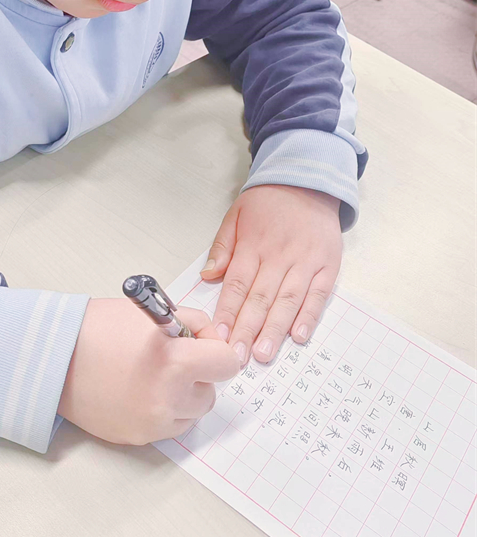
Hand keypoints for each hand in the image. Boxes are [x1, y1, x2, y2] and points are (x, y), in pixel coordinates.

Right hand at [58, 298, 239, 444]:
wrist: (52, 357)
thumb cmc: (96, 329)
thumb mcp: (152, 313)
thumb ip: (190, 324)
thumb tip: (211, 340)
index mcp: (175, 361)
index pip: (227, 363)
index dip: (215, 349)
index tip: (202, 344)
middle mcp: (168, 398)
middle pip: (210, 393)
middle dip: (198, 376)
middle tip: (173, 359)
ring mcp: (152, 422)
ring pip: (191, 414)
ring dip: (182, 397)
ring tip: (153, 376)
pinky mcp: (137, 437)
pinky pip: (167, 428)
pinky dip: (162, 411)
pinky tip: (138, 391)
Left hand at [201, 185, 341, 366]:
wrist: (309, 180)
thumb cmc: (269, 201)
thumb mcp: (236, 214)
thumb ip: (223, 246)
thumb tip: (208, 275)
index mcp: (254, 244)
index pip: (238, 284)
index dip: (227, 311)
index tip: (218, 335)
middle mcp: (279, 255)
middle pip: (261, 297)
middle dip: (248, 329)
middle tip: (237, 356)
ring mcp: (306, 261)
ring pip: (288, 300)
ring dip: (275, 329)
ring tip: (263, 354)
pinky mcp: (328, 264)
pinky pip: (318, 294)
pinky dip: (309, 316)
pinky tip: (299, 335)